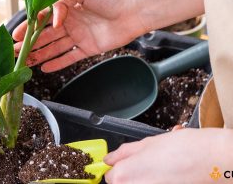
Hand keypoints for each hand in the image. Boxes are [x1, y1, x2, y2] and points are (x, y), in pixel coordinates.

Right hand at [13, 0, 146, 71]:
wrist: (133, 11)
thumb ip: (63, 3)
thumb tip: (52, 20)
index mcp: (67, 8)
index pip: (43, 19)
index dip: (29, 27)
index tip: (15, 35)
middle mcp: (71, 23)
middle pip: (46, 35)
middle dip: (30, 43)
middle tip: (15, 52)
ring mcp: (78, 36)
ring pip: (55, 47)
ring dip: (40, 54)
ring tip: (26, 62)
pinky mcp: (88, 48)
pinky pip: (70, 57)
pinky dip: (58, 63)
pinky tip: (45, 68)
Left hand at [104, 128, 232, 183]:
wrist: (212, 160)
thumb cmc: (183, 149)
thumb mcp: (147, 143)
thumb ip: (124, 153)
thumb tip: (109, 158)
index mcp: (125, 174)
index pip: (110, 177)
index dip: (118, 168)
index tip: (125, 164)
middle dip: (130, 176)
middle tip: (146, 166)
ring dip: (143, 180)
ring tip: (159, 171)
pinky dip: (155, 183)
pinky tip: (166, 178)